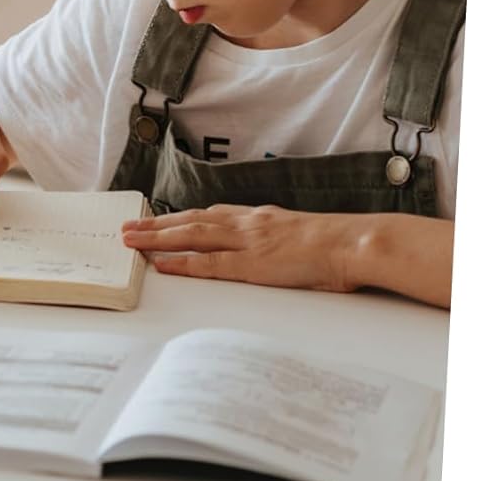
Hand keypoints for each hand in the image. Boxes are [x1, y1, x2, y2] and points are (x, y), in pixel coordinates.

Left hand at [121, 204, 361, 291]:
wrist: (353, 244)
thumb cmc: (335, 244)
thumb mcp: (299, 232)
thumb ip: (277, 236)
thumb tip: (270, 246)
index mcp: (258, 218)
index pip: (209, 216)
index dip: (180, 218)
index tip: (157, 219)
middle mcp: (246, 224)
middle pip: (190, 221)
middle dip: (156, 225)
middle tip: (127, 227)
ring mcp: (246, 242)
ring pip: (191, 236)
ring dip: (157, 238)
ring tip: (131, 240)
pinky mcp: (252, 265)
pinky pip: (209, 264)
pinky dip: (181, 263)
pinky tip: (161, 264)